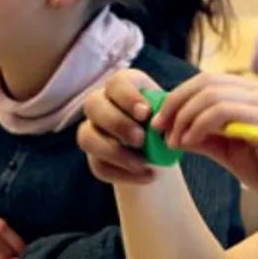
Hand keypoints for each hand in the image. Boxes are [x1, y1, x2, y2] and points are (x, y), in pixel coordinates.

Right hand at [78, 69, 160, 184]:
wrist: (162, 151)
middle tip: (141, 139)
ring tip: (144, 163)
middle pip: (92, 104)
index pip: (115, 82)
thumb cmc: (165, 123)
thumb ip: (167, 113)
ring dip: (115, 152)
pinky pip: (98, 165)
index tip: (145, 113)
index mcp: (122, 86)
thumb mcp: (170, 114)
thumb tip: (166, 120)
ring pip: (87, 137)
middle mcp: (100, 103)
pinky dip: (123, 174)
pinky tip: (146, 176)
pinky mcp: (94, 157)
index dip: (127, 97)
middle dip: (117, 123)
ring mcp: (92, 130)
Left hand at [154, 73, 257, 209]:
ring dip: (184, 116)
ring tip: (173, 139)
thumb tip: (173, 132)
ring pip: (211, 94)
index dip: (178, 96)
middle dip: (175, 102)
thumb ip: (205, 137)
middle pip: (205, 82)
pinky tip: (189, 141)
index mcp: (252, 93)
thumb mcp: (230, 151)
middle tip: (157, 126)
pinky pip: (223, 111)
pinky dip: (199, 125)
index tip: (159, 119)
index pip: (207, 81)